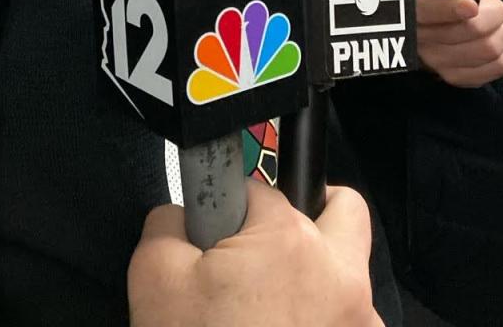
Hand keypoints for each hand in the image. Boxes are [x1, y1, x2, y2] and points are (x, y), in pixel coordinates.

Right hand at [128, 179, 381, 326]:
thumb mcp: (154, 277)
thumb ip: (169, 221)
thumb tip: (184, 214)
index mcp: (293, 242)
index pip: (260, 190)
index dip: (229, 212)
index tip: (215, 240)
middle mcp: (344, 279)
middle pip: (341, 211)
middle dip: (308, 214)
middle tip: (266, 248)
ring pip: (348, 276)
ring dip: (315, 280)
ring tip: (266, 315)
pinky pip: (345, 323)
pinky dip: (318, 324)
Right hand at [416, 0, 502, 85]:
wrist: (419, 22)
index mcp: (409, 6)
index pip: (426, 12)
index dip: (451, 9)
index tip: (472, 4)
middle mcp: (419, 38)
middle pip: (470, 32)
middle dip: (494, 13)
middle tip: (492, 4)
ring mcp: (436, 61)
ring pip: (486, 51)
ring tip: (498, 21)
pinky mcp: (453, 76)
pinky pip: (492, 70)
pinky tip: (502, 41)